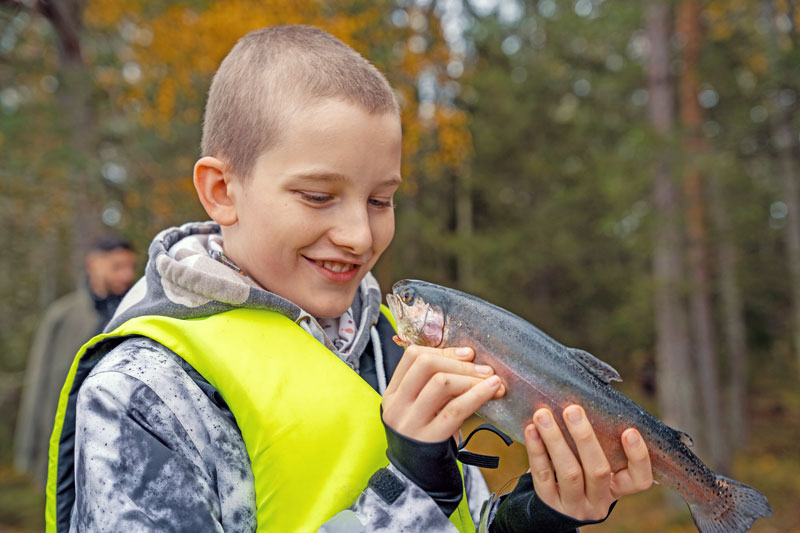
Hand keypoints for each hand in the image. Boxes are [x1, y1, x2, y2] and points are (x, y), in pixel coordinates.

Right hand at [381, 345, 504, 441]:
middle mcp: (396, 405)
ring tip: (493, 381)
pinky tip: (492, 391)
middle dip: (461, 363)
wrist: (418, 482)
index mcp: (392, 394)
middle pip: (426, 364)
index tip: (468, 354)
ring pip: (441, 383)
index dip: (443, 351)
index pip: (413, 356)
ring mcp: (410, 423)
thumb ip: (433, 386)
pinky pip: (455, 409)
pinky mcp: (428, 439)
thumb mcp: (421, 410)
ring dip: (471, 378)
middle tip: (485, 369)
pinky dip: (477, 395)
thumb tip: (467, 358)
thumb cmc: (426, 440)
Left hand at [524, 405, 652, 520]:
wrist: (552, 507)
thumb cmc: (579, 472)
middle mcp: (599, 500)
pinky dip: (536, 451)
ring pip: (569, 473)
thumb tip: (585, 402)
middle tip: (572, 409)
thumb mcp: (594, 464)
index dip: (638, 457)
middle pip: (598, 471)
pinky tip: (531, 430)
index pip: (639, 480)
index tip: (630, 431)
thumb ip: (598, 442)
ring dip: (555, 440)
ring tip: (543, 415)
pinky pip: (543, 476)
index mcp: (617, 488)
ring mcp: (574, 505)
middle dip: (585, 438)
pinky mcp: (549, 503)